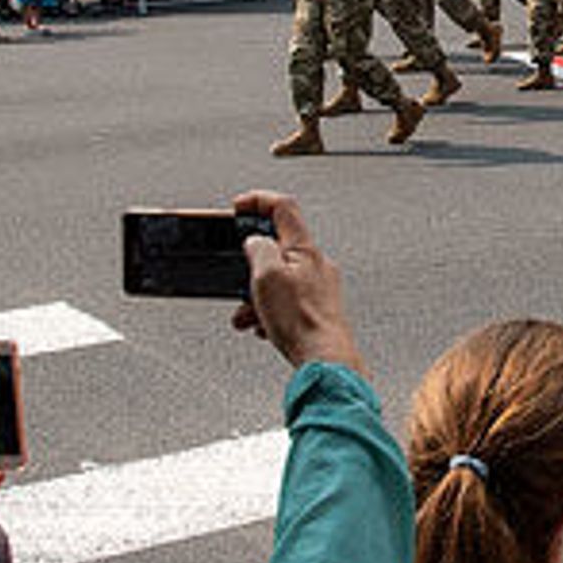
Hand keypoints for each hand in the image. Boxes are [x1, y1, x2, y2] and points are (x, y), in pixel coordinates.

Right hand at [232, 190, 357, 371]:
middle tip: (237, 276)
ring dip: (256, 295)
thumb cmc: (302, 322)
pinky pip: (287, 303)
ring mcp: (319, 288)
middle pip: (277, 248)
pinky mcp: (318, 311)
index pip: (283, 207)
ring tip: (248, 314)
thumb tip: (255, 242)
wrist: (325, 361)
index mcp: (304, 249)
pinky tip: (264, 327)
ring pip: (279, 281)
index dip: (257, 200)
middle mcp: (316, 265)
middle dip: (250, 265)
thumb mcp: (266, 276)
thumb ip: (258, 250)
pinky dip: (270, 312)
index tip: (239, 206)